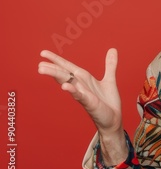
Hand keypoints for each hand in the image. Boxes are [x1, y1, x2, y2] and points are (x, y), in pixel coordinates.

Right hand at [38, 48, 126, 163]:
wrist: (114, 118)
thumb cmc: (108, 101)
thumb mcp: (109, 79)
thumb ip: (110, 65)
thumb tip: (112, 49)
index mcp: (84, 79)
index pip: (68, 67)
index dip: (56, 59)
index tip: (43, 53)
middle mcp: (80, 86)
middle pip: (64, 74)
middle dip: (52, 68)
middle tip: (38, 64)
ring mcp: (83, 94)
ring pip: (67, 83)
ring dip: (56, 76)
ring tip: (43, 69)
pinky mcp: (90, 103)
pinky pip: (80, 95)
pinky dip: (73, 90)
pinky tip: (65, 86)